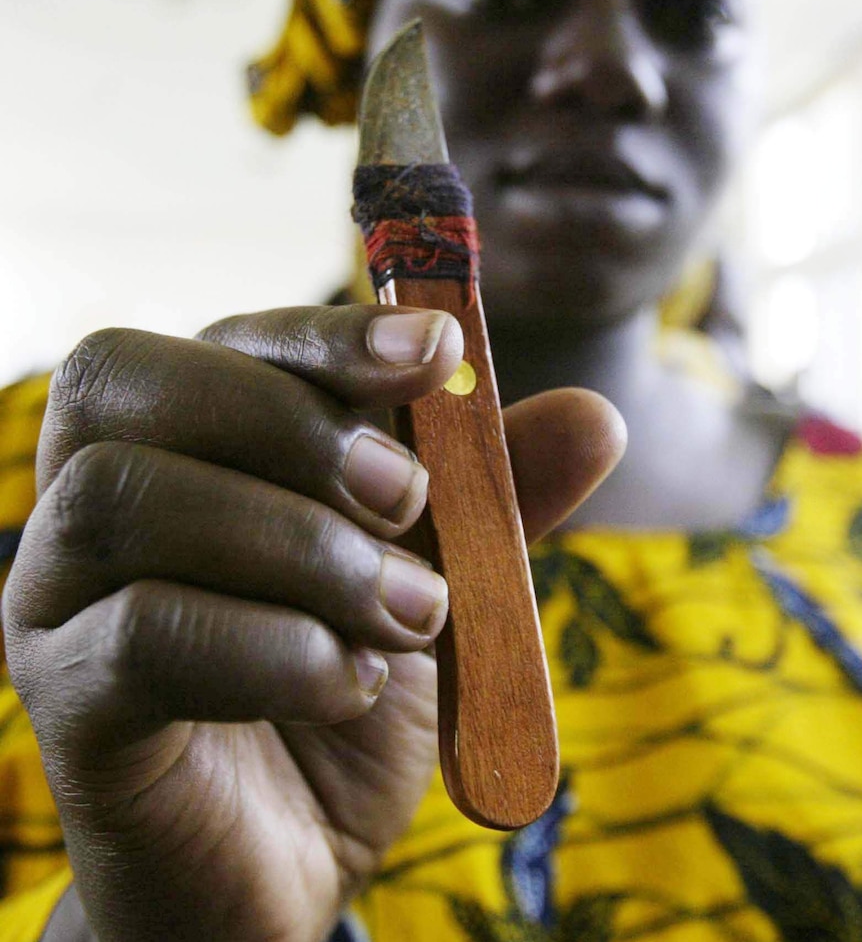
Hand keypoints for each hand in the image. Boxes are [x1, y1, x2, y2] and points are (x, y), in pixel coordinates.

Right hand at [3, 306, 623, 941]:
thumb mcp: (432, 574)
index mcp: (183, 441)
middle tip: (407, 499)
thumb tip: (597, 417)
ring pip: (129, 497)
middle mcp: (93, 496)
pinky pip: (140, 634)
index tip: (439, 347)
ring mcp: (58, 595)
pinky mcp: (67, 701)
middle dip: (291, 425)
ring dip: (299, 545)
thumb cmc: (341, 686)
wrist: (277, 856)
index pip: (220, 335)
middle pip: (128, 379)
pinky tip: (350, 684)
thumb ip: (493, 495)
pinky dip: (273, 649)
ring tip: (410, 616)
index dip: (326, 330)